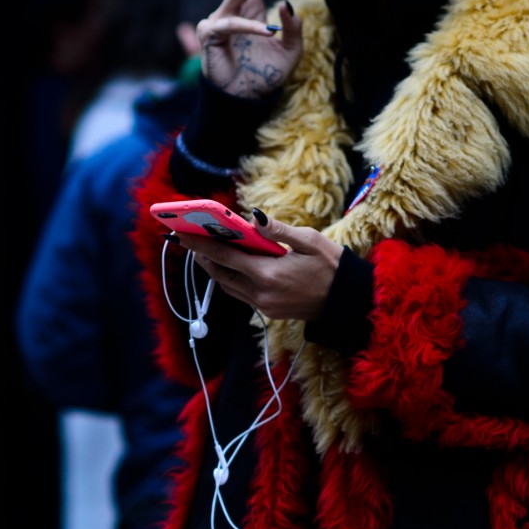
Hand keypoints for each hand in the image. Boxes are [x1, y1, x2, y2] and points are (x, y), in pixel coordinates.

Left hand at [178, 210, 340, 321]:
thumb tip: (253, 217)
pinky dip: (231, 278)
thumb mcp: (310, 241)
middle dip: (202, 257)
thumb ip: (279, 230)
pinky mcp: (268, 311)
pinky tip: (231, 266)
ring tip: (206, 251)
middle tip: (189, 240)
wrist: (347, 302)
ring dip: (215, 269)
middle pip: (220, 274)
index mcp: (268, 274)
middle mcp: (261, 293)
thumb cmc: (332, 267)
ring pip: (228, 286)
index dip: (200, 245)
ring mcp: (263, 305)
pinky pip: (241, 294)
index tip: (181, 234)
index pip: (225, 257)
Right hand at [198, 0, 302, 98]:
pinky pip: (234, 24)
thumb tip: (288, 4)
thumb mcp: (290, 51)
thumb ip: (293, 28)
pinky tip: (268, 33)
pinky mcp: (211, 35)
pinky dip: (253, 28)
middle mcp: (232, 8)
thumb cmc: (265, 76)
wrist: (246, 101)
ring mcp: (219, 19)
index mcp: (249, 8)